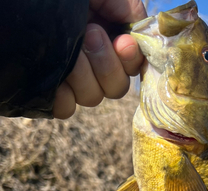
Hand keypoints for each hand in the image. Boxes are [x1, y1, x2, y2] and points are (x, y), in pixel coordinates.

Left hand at [53, 0, 145, 118]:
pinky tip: (54, 75)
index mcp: (104, 40)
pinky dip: (62, 95)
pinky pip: (65, 109)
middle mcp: (90, 64)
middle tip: (90, 34)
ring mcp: (69, 81)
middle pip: (116, 88)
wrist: (12, 6)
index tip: (124, 44)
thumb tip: (140, 25)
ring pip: (92, 98)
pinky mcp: (47, 95)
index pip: (132, 66)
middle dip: (107, 64)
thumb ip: (123, 3)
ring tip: (67, 49)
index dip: (131, 60)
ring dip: (83, 74)